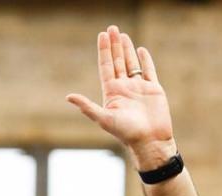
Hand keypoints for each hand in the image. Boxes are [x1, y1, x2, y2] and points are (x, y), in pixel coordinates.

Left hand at [66, 25, 175, 169]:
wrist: (150, 141)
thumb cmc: (126, 133)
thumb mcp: (104, 118)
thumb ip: (87, 106)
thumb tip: (68, 96)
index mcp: (112, 92)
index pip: (106, 66)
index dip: (104, 51)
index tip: (102, 35)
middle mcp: (124, 88)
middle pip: (117, 61)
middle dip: (114, 45)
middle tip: (112, 28)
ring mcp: (139, 88)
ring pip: (131, 64)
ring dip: (127, 49)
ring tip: (122, 35)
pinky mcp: (153, 90)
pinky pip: (149, 71)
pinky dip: (145, 60)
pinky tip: (141, 50)